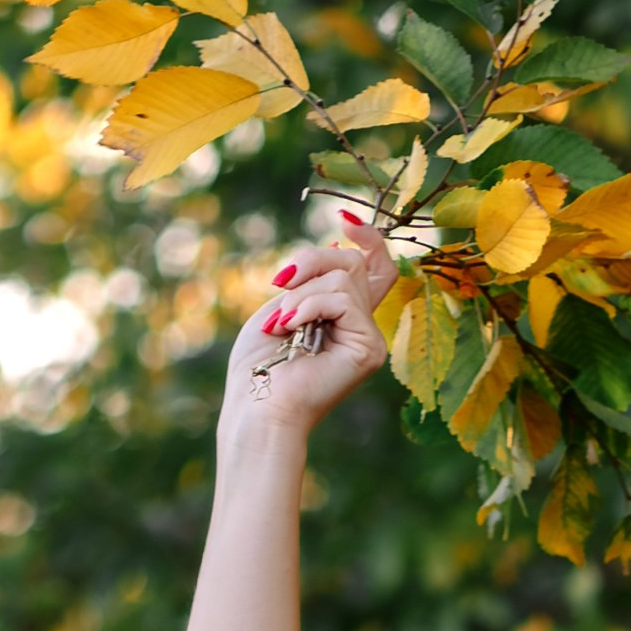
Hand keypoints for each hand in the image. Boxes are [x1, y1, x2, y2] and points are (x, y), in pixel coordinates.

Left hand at [218, 217, 392, 449]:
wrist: (257, 407)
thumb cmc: (258, 367)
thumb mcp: (282, 306)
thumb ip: (311, 279)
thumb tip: (338, 241)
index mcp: (342, 318)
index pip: (373, 266)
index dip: (367, 238)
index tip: (344, 222)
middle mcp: (361, 327)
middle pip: (353, 262)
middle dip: (312, 261)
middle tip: (279, 284)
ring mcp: (369, 339)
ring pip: (345, 277)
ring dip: (302, 294)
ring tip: (282, 324)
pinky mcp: (369, 348)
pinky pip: (343, 299)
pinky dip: (310, 306)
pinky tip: (291, 328)